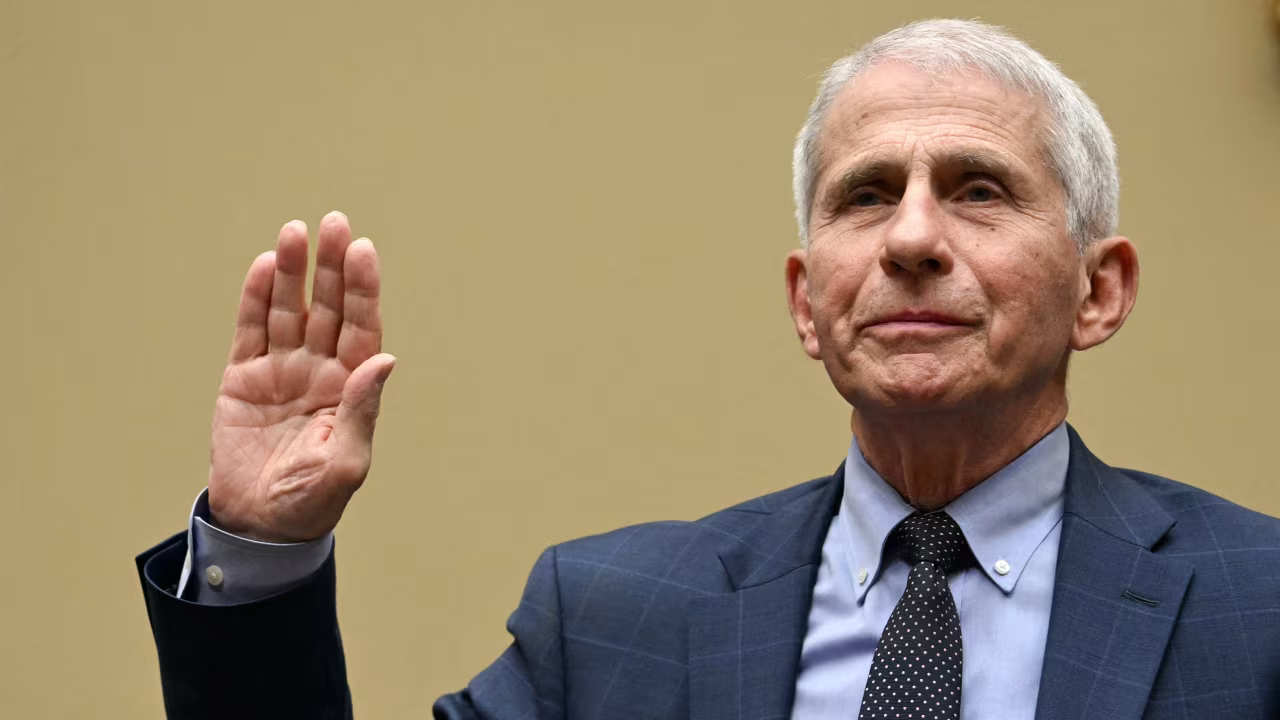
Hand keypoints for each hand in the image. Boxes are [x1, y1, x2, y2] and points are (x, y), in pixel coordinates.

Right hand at [208, 212, 395, 541]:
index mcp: (351, 387)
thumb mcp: (346, 462)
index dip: (363, 289)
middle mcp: (320, 370)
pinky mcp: (244, 378)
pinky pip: (251, 330)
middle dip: (332, 266)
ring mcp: (282, 370)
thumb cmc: (312, 500)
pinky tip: (266, 266)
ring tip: (295, 232)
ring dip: (293, 272)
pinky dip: (256, 299)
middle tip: (335, 222)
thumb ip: (362, 409)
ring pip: (289, 310)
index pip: (362, 327)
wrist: (259, 526)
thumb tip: (384, 359)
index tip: (363, 250)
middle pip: (329, 307)